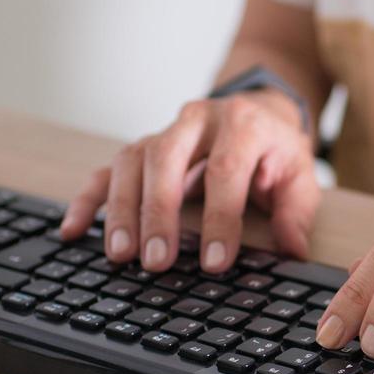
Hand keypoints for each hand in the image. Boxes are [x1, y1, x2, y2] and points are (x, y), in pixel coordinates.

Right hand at [59, 90, 318, 272]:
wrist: (259, 111)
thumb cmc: (276, 151)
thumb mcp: (299, 175)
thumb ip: (295, 212)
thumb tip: (291, 251)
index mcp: (242, 124)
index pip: (225, 170)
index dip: (219, 218)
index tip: (215, 262)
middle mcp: (196, 120)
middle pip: (167, 160)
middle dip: (159, 213)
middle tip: (156, 262)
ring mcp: (163, 130)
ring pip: (131, 162)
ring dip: (122, 210)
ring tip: (120, 255)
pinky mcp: (141, 148)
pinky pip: (106, 170)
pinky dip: (88, 201)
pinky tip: (73, 231)